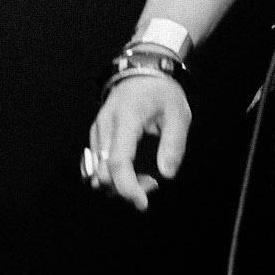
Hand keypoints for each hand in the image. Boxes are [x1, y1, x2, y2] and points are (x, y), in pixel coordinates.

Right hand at [85, 74, 189, 213]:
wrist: (143, 70)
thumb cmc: (163, 92)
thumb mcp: (179, 115)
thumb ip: (174, 145)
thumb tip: (166, 176)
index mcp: (126, 119)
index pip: (118, 162)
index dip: (127, 188)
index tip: (142, 204)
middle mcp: (105, 126)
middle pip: (103, 173)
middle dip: (126, 188)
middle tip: (153, 181)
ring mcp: (96, 130)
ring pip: (97, 172)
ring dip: (119, 183)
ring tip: (144, 174)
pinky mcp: (95, 135)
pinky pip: (96, 165)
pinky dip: (111, 176)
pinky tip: (131, 171)